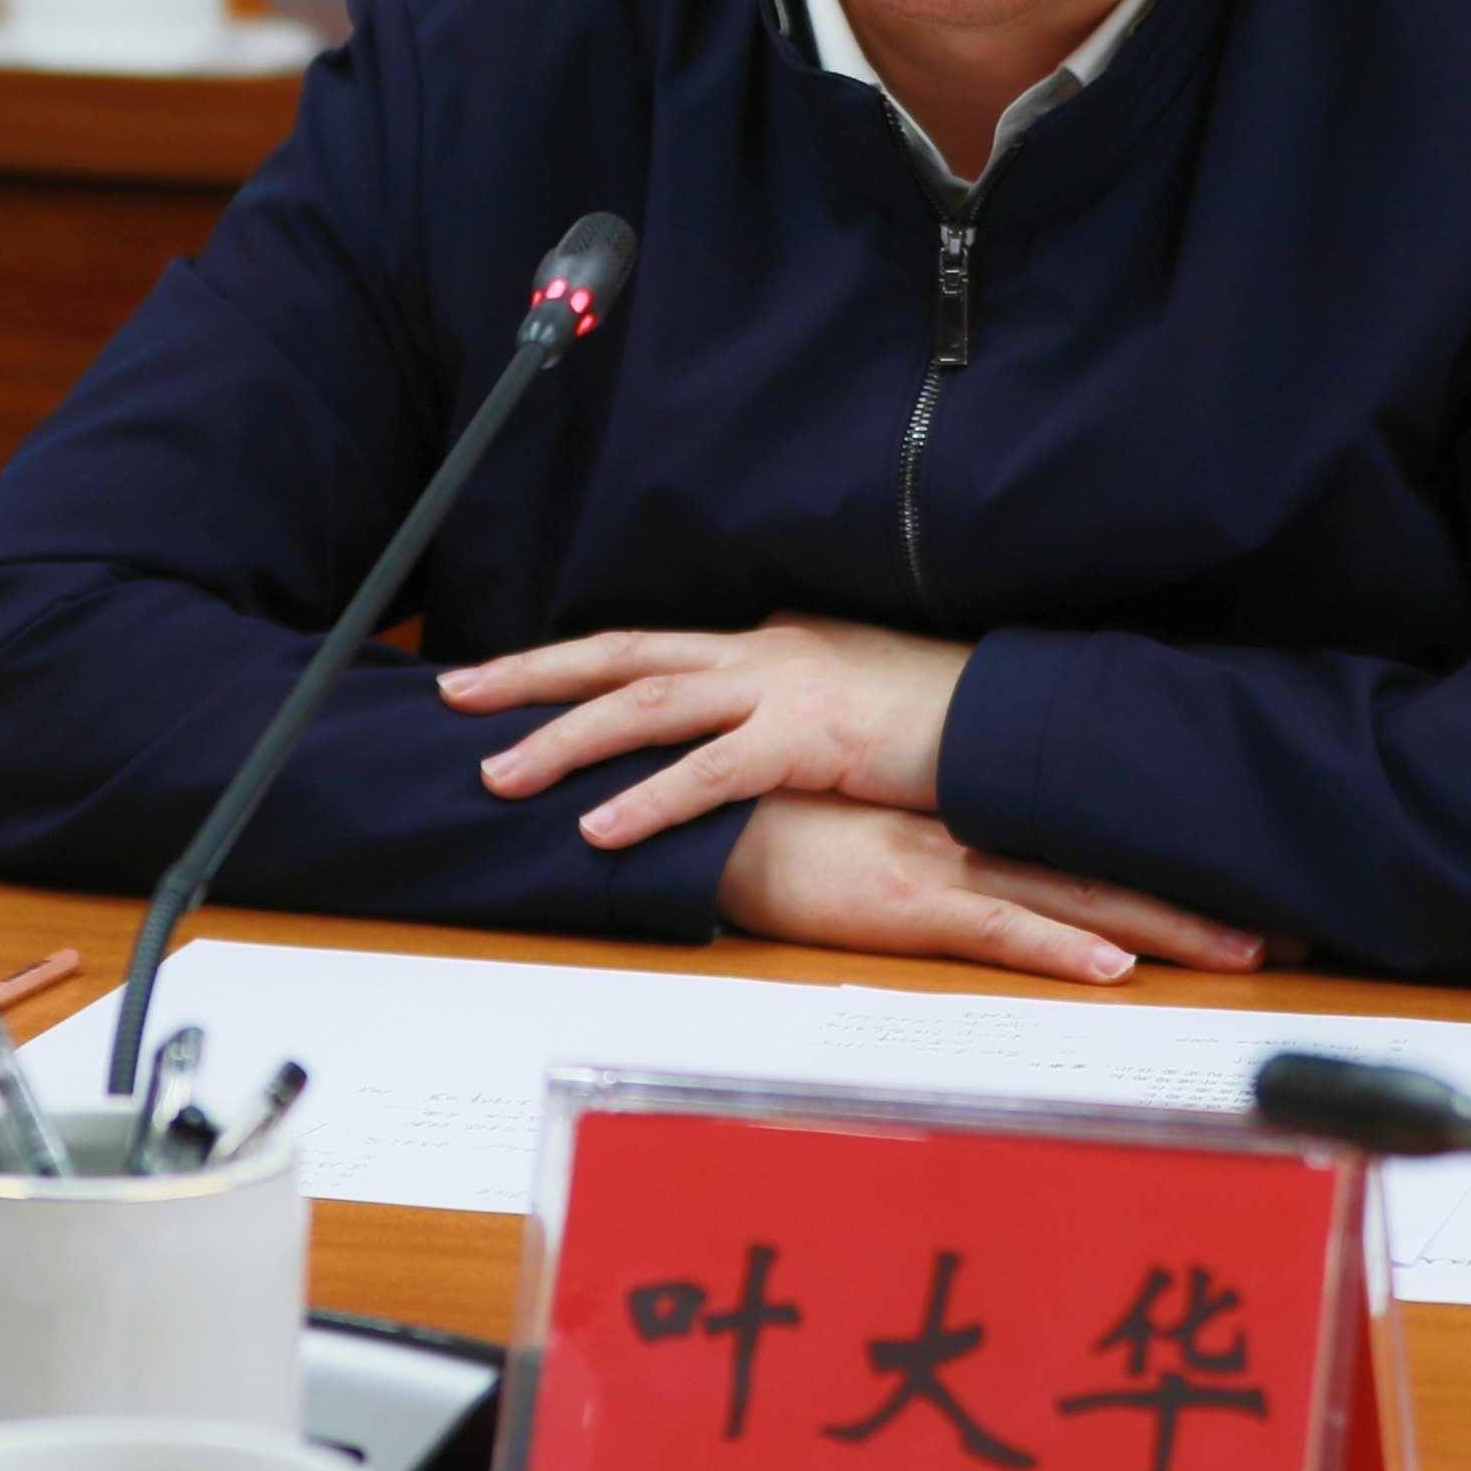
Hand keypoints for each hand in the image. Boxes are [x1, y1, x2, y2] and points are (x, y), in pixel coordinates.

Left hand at [441, 615, 968, 850]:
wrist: (1015, 717)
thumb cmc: (941, 717)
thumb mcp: (853, 694)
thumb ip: (790, 704)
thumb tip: (747, 724)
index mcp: (768, 642)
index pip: (651, 648)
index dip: (572, 664)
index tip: (504, 677)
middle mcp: (763, 650)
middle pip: (623, 654)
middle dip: (533, 673)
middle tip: (455, 693)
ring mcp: (782, 688)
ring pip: (646, 706)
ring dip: (564, 739)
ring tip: (498, 774)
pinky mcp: (807, 738)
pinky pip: (709, 771)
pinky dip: (646, 800)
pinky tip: (596, 829)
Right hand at [718, 794, 1267, 984]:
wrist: (703, 810)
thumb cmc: (783, 820)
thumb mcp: (874, 825)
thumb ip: (932, 834)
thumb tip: (986, 849)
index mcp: (973, 820)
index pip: (1090, 844)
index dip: (1168, 866)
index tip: (1248, 887)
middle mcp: (976, 838)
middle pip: (1108, 872)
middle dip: (1200, 904)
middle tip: (1291, 932)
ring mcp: (946, 869)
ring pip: (1077, 901)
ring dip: (1164, 928)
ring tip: (1246, 950)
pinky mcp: (905, 905)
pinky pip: (997, 931)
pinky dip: (1056, 951)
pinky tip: (1113, 971)